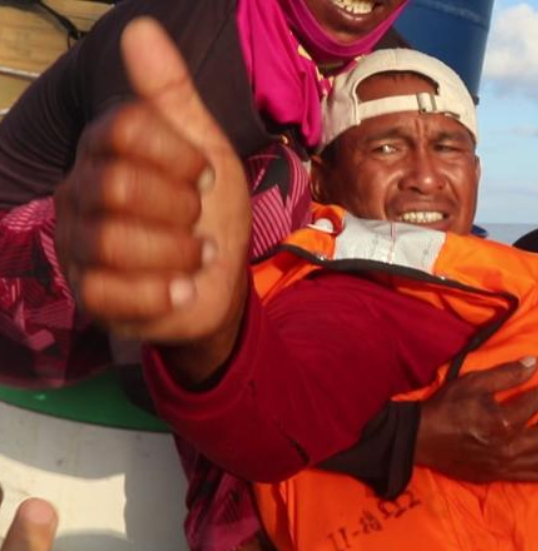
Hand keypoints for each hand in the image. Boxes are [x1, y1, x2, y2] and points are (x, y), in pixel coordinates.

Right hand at [53, 18, 249, 370]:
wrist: (218, 285)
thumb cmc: (207, 212)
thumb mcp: (205, 149)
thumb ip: (172, 94)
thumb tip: (139, 26)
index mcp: (106, 149)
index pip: (124, 128)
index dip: (178, 155)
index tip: (204, 176)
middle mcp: (80, 191)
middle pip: (117, 186)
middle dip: (179, 209)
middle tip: (198, 221)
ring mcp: (77, 244)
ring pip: (111, 242)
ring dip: (176, 254)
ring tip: (195, 258)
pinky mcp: (88, 295)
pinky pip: (112, 292)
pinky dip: (162, 294)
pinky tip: (181, 289)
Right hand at [415, 356, 537, 482]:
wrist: (420, 439)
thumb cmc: (446, 407)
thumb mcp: (474, 383)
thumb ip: (507, 374)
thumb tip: (535, 363)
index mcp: (504, 420)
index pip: (537, 403)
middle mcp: (508, 446)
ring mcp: (503, 464)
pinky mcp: (495, 475)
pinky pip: (526, 477)